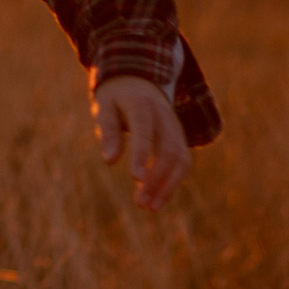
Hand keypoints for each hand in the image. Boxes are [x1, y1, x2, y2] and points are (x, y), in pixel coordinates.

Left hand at [94, 74, 189, 210]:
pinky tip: (157, 200)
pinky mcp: (179, 139)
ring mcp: (176, 128)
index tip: (135, 179)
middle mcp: (164, 117)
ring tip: (149, 208)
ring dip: (167, 186)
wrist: (139, 80)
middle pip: (169, 150)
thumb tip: (110, 161)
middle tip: (140, 203)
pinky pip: (182, 163)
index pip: (144, 130)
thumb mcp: (105, 107)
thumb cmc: (116, 98)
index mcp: (142, 105)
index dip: (142, 154)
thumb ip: (108, 131)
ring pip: (181, 160)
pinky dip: (173, 183)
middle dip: (157, 179)